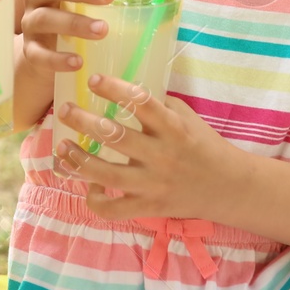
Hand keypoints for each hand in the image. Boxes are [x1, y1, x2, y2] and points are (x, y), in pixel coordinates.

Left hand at [51, 73, 245, 221]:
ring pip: (107, 174)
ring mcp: (153, 184)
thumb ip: (158, 103)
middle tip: (65, 109)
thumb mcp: (187, 116)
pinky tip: (88, 186)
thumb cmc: (203, 144)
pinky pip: (114, 210)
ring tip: (61, 146)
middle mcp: (162, 155)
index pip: (141, 102)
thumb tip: (122, 86)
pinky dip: (95, 200)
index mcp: (173, 127)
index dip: (114, 88)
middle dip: (83, 121)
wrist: (228, 186)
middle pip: (115, 136)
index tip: (92, 79)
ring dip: (79, 160)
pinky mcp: (149, 207)